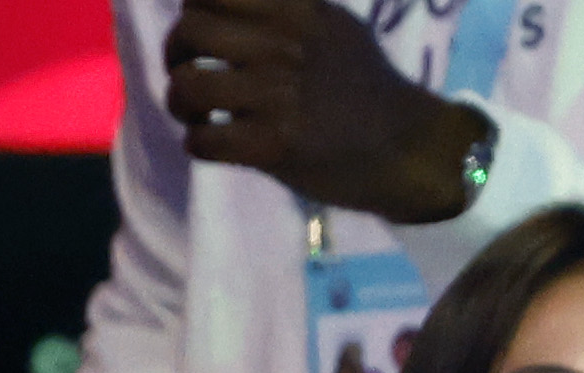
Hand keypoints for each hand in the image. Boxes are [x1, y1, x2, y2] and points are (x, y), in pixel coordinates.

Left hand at [162, 0, 487, 222]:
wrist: (406, 147)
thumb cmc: (364, 83)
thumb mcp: (331, 22)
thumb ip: (286, 5)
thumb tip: (229, 1)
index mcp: (293, 8)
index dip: (194, 10)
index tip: (207, 33)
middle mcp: (281, 45)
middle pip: (188, 31)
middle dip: (177, 56)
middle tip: (190, 73)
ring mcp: (276, 96)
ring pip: (186, 87)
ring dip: (182, 104)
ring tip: (199, 114)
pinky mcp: (273, 146)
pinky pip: (202, 141)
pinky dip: (198, 144)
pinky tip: (215, 144)